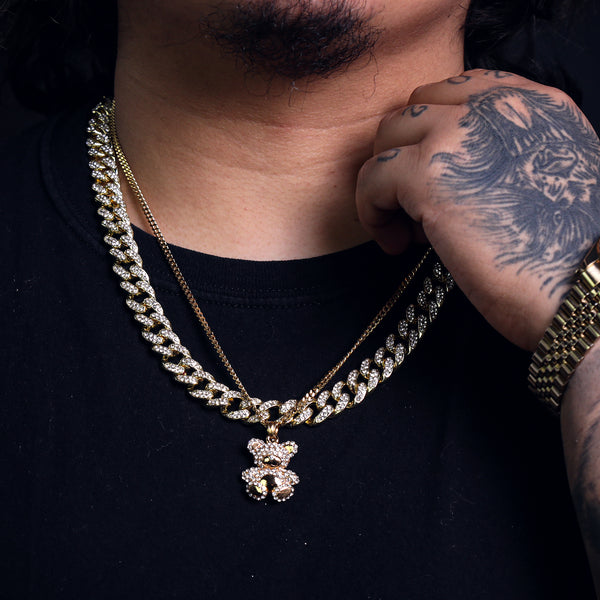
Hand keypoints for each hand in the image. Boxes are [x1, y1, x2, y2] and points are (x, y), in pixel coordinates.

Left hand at [356, 69, 599, 349]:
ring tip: (406, 227)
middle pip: (415, 109)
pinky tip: (395, 243)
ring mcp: (459, 134)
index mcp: (534, 103)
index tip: (435, 178)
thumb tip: (452, 172)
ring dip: (387, 182)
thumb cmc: (567, 251)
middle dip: (406, 155)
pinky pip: (371, 178)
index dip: (433, 135)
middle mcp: (496, 105)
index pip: (457, 91)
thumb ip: (506, 154)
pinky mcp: (428, 174)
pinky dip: (372, 211)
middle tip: (416, 207)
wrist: (586, 287)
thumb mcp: (547, 176)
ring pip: (387, 136)